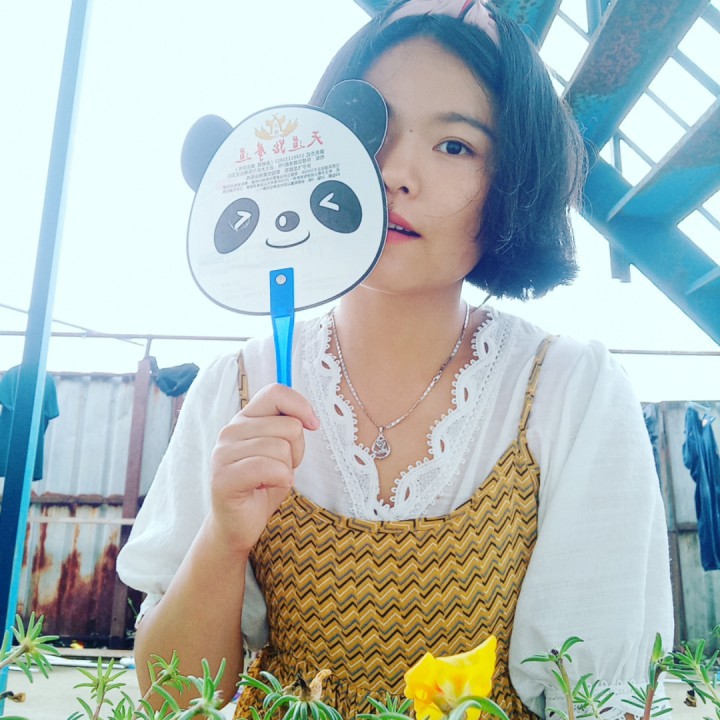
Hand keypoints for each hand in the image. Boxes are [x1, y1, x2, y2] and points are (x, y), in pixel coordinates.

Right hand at [209, 383, 319, 553]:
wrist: (239, 525)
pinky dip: (280, 480)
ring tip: (271, 480)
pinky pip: (268, 467)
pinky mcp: (223, 478)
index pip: (275, 393)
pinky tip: (269, 488)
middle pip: (288, 426)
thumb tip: (309, 418)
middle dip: (297, 451)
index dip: (301, 406)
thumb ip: (288, 428)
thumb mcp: (281, 451)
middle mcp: (230, 431)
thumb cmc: (264, 485)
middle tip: (282, 469)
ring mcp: (223, 454)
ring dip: (287, 469)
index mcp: (245, 419)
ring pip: (281, 448)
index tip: (313, 425)